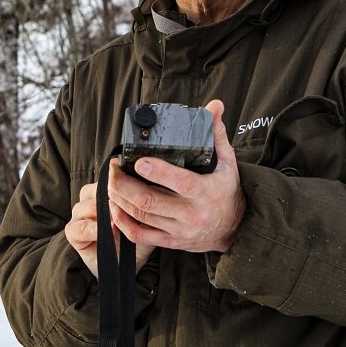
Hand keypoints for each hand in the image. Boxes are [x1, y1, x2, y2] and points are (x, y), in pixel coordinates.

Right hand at [64, 181, 155, 278]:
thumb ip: (143, 205)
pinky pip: (78, 228)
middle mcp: (89, 200)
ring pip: (83, 206)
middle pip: (93, 190)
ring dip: (101, 212)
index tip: (131, 185)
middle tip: (124, 203)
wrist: (128, 264)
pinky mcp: (74, 232)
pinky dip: (92, 229)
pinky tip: (107, 230)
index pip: (107, 179)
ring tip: (117, 219)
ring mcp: (80, 216)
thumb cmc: (137, 237)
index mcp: (105, 192)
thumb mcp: (145, 219)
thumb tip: (148, 189)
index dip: (117, 182)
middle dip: (109, 196)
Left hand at [108, 99, 245, 253]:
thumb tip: (215, 105)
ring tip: (110, 182)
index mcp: (206, 192)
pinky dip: (122, 222)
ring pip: (141, 216)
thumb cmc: (227, 191)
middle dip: (124, 184)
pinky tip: (114, 206)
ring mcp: (179, 230)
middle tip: (114, 168)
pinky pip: (140, 235)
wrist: (235, 229)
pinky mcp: (170, 241)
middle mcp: (191, 214)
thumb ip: (217, 134)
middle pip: (150, 201)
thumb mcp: (228, 163)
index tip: (139, 160)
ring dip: (119, 199)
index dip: (157, 172)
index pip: (180, 183)